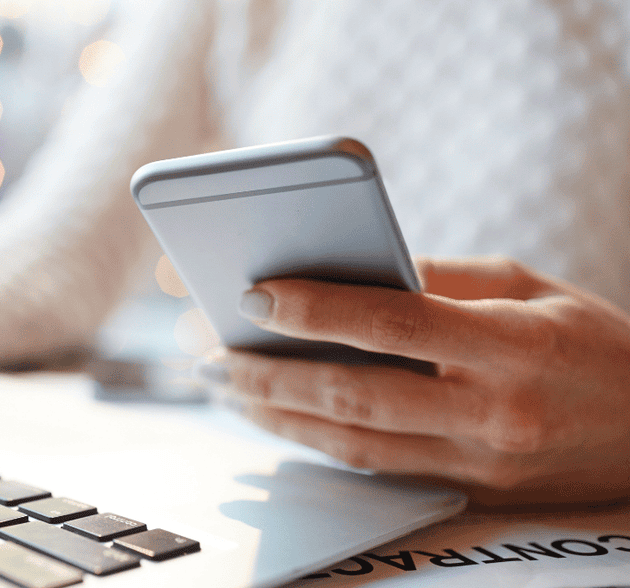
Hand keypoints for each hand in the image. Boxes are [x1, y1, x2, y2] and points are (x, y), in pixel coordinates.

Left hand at [206, 257, 629, 504]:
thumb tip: (348, 273)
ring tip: (222, 384)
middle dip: (267, 374)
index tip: (253, 295)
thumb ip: (439, 281)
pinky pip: (374, 467)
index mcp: (511, 346)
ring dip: (275, 416)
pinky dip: (316, 441)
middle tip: (207, 350)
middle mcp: (490, 414)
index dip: (317, 310)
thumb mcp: (529, 288)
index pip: (394, 324)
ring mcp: (477, 463)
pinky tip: (275, 416)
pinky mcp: (466, 490)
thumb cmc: (595, 345)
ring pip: (351, 444)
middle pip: (354, 397)